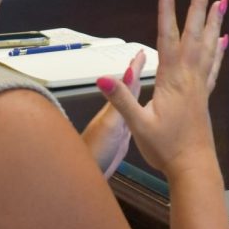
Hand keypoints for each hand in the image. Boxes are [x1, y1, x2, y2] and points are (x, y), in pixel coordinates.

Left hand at [82, 49, 144, 175]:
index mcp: (115, 108)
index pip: (127, 83)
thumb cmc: (95, 150)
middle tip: (144, 58)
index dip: (135, 68)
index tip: (142, 52)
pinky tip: (144, 112)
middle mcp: (116, 114)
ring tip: (146, 79)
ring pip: (132, 102)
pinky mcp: (122, 139)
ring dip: (139, 89)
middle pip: (129, 89)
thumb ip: (120, 101)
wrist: (82, 175)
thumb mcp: (110, 125)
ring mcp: (119, 126)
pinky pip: (134, 118)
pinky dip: (140, 110)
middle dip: (137, 73)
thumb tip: (128, 74)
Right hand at [95, 0, 228, 176]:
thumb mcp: (138, 125)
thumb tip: (102, 77)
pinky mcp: (203, 96)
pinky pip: (213, 66)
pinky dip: (218, 50)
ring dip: (213, 22)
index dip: (166, 11)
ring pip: (208, 46)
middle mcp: (189, 76)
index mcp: (171, 79)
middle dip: (198, 6)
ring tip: (220, 2)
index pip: (167, 37)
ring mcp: (199, 85)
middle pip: (193, 33)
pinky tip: (223, 40)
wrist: (193, 166)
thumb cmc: (165, 149)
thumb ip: (121, 99)